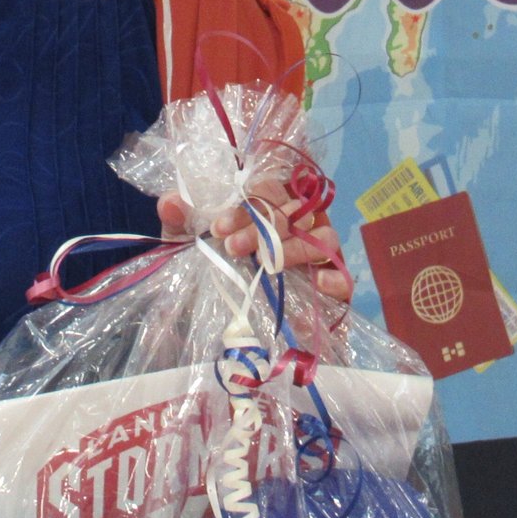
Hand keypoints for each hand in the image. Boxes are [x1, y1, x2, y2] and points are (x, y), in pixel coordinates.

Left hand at [157, 186, 352, 302]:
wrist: (228, 328)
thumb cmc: (216, 272)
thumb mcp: (191, 247)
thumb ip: (181, 223)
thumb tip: (171, 204)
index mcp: (269, 206)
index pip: (266, 189)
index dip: (244, 205)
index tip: (219, 229)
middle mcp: (298, 223)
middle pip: (293, 211)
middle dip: (263, 227)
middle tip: (233, 248)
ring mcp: (319, 253)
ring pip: (322, 236)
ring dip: (294, 247)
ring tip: (268, 265)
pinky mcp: (333, 288)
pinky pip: (344, 275)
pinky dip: (335, 276)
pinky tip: (318, 283)